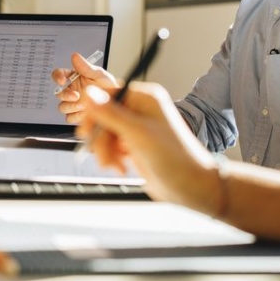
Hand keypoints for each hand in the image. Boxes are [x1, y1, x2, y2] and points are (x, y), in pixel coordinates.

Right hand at [52, 51, 119, 122]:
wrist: (117, 101)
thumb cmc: (108, 85)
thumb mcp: (99, 74)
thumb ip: (86, 67)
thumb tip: (75, 56)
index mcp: (73, 77)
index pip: (59, 75)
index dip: (57, 77)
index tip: (62, 80)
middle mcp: (71, 90)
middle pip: (58, 93)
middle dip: (65, 95)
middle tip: (76, 96)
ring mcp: (73, 103)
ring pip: (62, 107)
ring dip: (71, 106)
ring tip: (84, 105)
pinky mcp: (77, 115)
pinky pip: (70, 117)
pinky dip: (76, 116)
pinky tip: (86, 113)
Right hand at [80, 82, 217, 212]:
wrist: (192, 187)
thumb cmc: (176, 159)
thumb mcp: (138, 134)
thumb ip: (111, 114)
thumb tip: (89, 94)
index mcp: (144, 98)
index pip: (107, 95)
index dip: (94, 112)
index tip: (87, 130)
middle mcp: (140, 110)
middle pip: (102, 116)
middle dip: (100, 138)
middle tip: (102, 153)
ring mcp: (137, 128)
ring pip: (104, 133)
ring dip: (105, 151)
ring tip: (115, 164)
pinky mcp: (134, 145)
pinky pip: (111, 146)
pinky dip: (111, 157)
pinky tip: (121, 166)